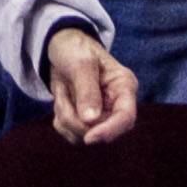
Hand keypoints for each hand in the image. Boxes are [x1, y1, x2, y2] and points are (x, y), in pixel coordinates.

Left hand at [45, 27, 138, 144]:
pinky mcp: (86, 123)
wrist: (60, 47)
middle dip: (76, 119)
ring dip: (65, 115)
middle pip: (102, 131)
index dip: (110, 131)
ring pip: (83, 136)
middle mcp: (117, 105)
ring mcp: (102, 116)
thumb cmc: (75, 48)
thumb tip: (91, 121)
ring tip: (63, 90)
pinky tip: (62, 98)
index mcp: (124, 86)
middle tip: (63, 94)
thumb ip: (87, 90)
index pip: (126, 117)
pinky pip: (71, 134)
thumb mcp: (80, 62)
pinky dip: (60, 118)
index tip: (89, 138)